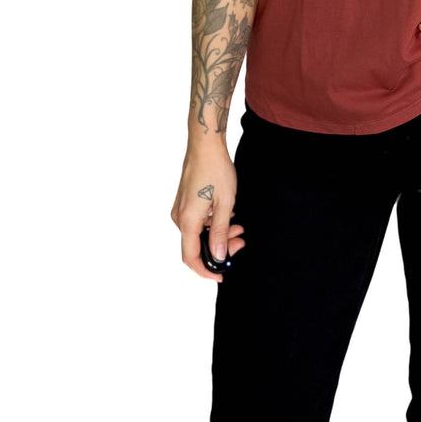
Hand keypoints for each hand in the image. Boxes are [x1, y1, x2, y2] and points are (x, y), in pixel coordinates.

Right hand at [171, 143, 246, 282]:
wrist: (205, 145)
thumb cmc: (216, 170)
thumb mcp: (225, 204)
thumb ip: (220, 232)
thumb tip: (217, 256)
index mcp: (188, 221)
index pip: (191, 257)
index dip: (205, 271)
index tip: (221, 275)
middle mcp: (179, 217)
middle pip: (197, 246)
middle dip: (219, 248)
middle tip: (240, 241)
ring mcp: (180, 209)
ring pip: (199, 234)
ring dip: (219, 235)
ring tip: (239, 227)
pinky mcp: (185, 202)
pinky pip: (197, 222)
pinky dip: (213, 224)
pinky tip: (228, 216)